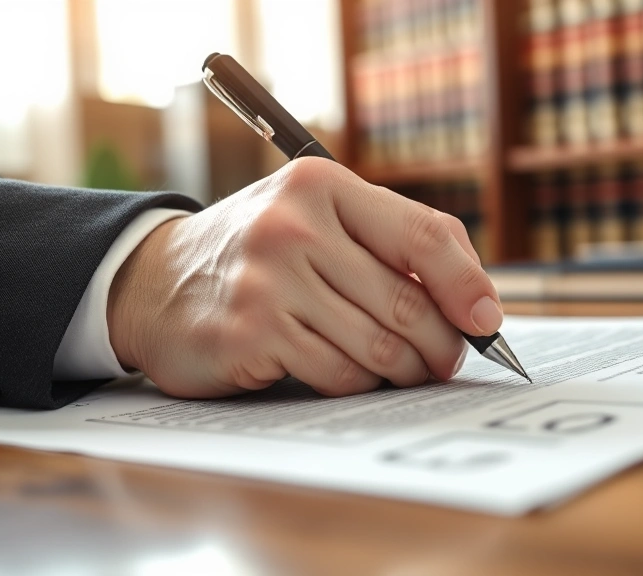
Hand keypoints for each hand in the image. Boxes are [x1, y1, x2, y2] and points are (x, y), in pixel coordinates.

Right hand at [107, 158, 502, 397]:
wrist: (155, 283)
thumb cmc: (261, 255)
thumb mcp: (318, 219)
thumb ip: (391, 241)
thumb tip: (476, 299)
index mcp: (323, 187)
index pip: (424, 234)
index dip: (467, 284)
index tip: (488, 320)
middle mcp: (294, 226)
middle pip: (407, 301)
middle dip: (442, 342)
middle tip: (447, 360)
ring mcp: (268, 280)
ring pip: (379, 345)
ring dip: (405, 370)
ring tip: (406, 371)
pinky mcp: (250, 333)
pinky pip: (339, 374)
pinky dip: (358, 384)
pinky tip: (351, 375)